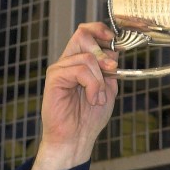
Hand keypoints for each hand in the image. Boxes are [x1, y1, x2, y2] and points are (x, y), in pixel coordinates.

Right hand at [23, 22, 118, 169]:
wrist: (76, 138)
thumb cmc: (88, 119)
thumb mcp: (107, 90)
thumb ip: (109, 70)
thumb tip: (114, 51)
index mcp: (79, 62)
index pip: (86, 33)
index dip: (100, 30)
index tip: (114, 40)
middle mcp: (67, 62)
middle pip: (82, 35)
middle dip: (102, 53)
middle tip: (110, 71)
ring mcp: (60, 69)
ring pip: (87, 57)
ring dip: (100, 80)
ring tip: (97, 98)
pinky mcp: (55, 78)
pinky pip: (80, 70)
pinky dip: (93, 85)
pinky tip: (92, 99)